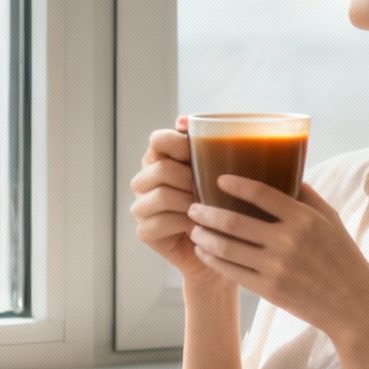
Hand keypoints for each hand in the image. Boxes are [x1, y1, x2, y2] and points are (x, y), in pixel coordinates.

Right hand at [129, 115, 223, 287]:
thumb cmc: (227, 203)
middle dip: (189, 178)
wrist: (226, 247)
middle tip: (210, 189)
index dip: (180, 144)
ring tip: (208, 209)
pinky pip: (159, 222)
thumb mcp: (224, 171)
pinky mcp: (145, 231)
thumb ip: (208, 145)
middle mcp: (146, 180)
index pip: (158, 139)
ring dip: (188, 202)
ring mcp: (142, 206)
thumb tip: (183, 120)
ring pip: (160, 195)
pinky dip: (183, 224)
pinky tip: (200, 227)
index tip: (202, 156)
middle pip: (160, 168)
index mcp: (161, 158)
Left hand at [185, 175, 368, 341]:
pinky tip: (204, 252)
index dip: (234, 184)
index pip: (260, 193)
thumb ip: (307, 197)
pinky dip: (212, 260)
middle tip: (192, 207)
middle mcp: (287, 241)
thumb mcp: (332, 221)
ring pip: (226, 247)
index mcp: (304, 219)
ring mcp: (276, 268)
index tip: (218, 179)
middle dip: (206, 213)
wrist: (353, 307)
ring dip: (203, 237)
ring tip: (194, 230)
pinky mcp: (269, 290)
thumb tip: (285, 173)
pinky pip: (231, 271)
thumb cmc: (344, 259)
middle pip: (233, 222)